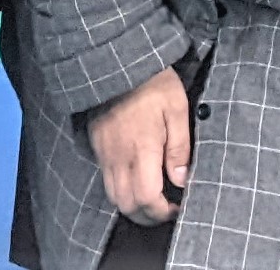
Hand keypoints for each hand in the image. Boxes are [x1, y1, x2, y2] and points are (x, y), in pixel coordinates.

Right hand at [86, 66, 194, 223]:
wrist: (117, 62)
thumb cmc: (153, 83)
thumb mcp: (177, 109)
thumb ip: (179, 148)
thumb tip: (182, 179)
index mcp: (141, 149)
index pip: (147, 198)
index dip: (163, 212)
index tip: (177, 207)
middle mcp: (119, 157)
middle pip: (127, 205)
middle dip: (148, 216)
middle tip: (166, 209)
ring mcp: (105, 154)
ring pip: (113, 197)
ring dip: (133, 206)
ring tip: (152, 199)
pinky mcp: (98, 147)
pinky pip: (106, 181)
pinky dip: (121, 191)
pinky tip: (136, 180)